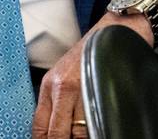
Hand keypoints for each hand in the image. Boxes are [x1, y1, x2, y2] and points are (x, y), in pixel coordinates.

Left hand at [32, 5, 157, 137]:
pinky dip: (97, 128)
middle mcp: (62, 86)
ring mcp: (81, 87)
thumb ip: (58, 100)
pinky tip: (100, 126)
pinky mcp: (100, 86)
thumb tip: (55, 129)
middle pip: (57, 132)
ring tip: (89, 132)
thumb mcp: (65, 74)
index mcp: (50, 85)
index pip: (39, 126)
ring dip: (83, 136)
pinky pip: (96, 120)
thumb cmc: (94, 51)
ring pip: (78, 131)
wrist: (117, 28)